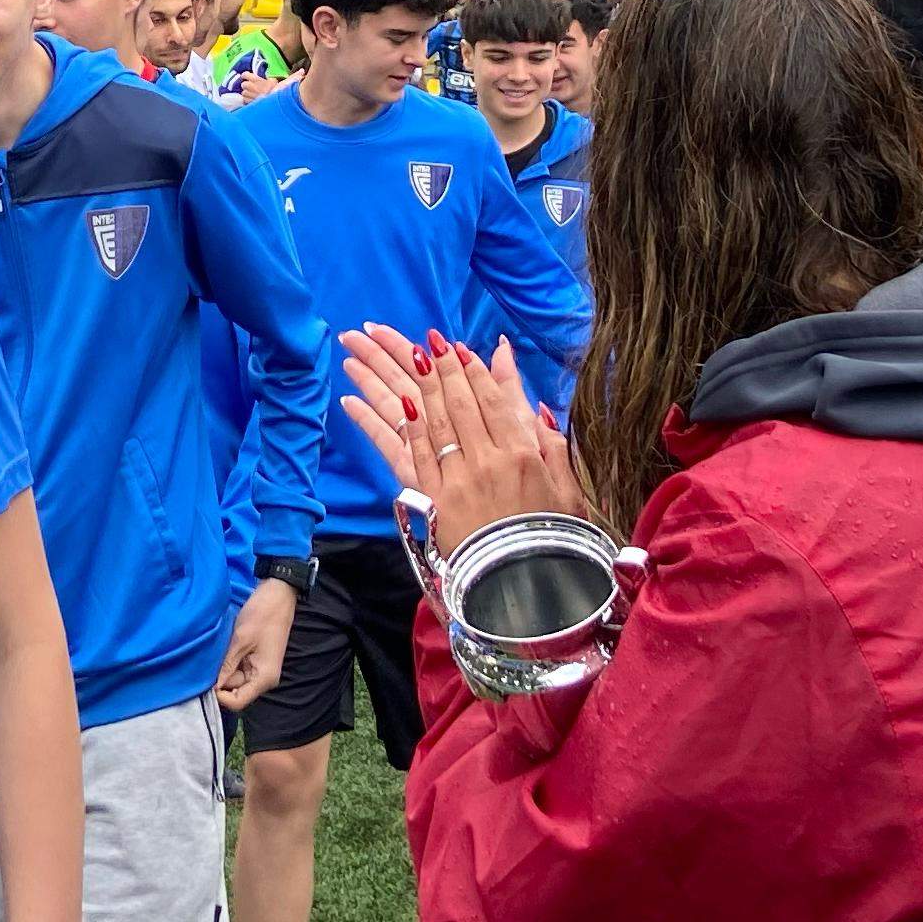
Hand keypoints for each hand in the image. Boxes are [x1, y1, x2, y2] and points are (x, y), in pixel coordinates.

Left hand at [214, 577, 296, 711]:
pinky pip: (237, 669)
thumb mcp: (240, 641)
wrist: (277, 596)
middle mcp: (263, 679)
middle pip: (234, 690)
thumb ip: (226, 666)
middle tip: (206, 661)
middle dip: (219, 679)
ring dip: (223, 669)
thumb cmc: (261, 616)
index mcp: (263, 678)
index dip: (219, 696)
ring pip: (234, 679)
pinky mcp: (255, 661)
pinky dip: (228, 662)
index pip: (237, 702)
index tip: (204, 680)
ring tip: (216, 652)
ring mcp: (259, 670)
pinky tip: (222, 650)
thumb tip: (212, 686)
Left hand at [347, 332, 584, 558]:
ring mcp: (454, 480)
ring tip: (361, 347)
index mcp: (521, 452)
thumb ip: (546, 433)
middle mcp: (484, 460)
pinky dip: (381, 425)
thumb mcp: (564, 482)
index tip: (445, 344)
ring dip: (390, 379)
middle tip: (395, 332)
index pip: (488, 397)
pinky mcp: (431, 501)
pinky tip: (358, 400)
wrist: (527, 589)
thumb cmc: (551, 535)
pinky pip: (402, 454)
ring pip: (421, 418)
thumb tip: (534, 398)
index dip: (465, 368)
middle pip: (450, 399)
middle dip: (421, 361)